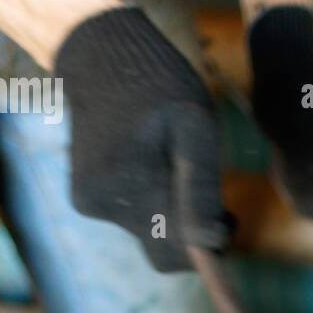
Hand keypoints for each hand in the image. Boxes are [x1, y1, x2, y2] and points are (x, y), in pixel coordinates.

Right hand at [55, 7, 228, 272]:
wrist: (99, 56)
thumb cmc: (160, 87)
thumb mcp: (196, 126)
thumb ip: (202, 187)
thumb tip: (210, 245)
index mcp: (135, 187)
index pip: (179, 256)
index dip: (209, 246)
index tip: (227, 216)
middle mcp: (106, 204)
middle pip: (163, 251)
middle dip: (191, 232)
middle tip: (209, 194)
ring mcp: (91, 204)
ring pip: (148, 235)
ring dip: (169, 214)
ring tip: (171, 167)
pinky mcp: (84, 201)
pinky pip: (130, 221)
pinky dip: (148, 204)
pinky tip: (147, 166)